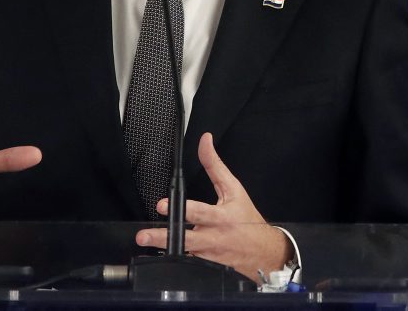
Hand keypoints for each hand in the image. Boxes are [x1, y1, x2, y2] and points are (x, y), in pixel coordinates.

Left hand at [135, 132, 292, 281]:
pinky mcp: (206, 266)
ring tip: (145, 245)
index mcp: (221, 217)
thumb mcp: (233, 188)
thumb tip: (204, 141)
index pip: (199, 212)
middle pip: (185, 239)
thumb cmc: (246, 217)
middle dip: (163, 237)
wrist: (263, 250)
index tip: (162, 205)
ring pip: (184, 255)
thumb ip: (214, 165)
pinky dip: (174, 261)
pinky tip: (159, 258)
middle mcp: (214, 238)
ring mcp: (209, 255)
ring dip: (163, 250)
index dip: (182, 209)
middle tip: (144, 235)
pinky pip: (187, 265)